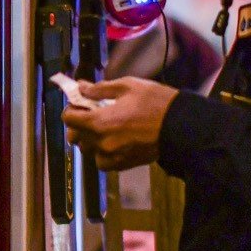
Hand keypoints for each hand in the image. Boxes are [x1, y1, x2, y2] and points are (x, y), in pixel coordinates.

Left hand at [62, 77, 178, 172]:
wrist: (181, 126)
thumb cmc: (156, 103)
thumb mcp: (127, 86)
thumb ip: (99, 89)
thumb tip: (82, 87)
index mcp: (100, 122)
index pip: (69, 119)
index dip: (71, 109)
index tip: (78, 104)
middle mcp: (102, 142)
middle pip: (75, 136)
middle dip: (79, 124)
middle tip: (91, 114)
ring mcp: (112, 155)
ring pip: (88, 150)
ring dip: (90, 139)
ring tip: (104, 127)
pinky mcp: (123, 164)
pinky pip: (103, 162)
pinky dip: (102, 153)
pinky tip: (113, 141)